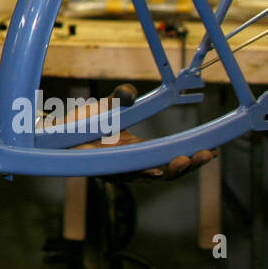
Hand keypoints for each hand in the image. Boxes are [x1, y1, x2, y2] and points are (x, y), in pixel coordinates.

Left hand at [70, 84, 216, 180]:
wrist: (54, 134)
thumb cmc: (82, 123)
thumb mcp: (108, 106)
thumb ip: (122, 97)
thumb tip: (130, 91)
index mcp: (138, 151)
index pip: (172, 158)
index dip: (193, 156)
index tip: (212, 149)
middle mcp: (132, 165)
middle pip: (168, 171)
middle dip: (189, 164)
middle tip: (205, 155)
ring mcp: (120, 170)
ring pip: (152, 177)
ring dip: (172, 169)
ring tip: (186, 159)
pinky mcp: (107, 171)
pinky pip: (128, 175)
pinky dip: (145, 173)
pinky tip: (158, 169)